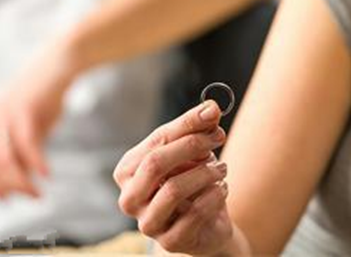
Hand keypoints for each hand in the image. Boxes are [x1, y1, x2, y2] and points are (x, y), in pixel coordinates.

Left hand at [0, 41, 77, 198]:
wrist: (58, 64)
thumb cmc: (44, 97)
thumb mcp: (28, 126)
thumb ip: (20, 150)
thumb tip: (19, 182)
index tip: (8, 198)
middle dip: (10, 187)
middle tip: (32, 197)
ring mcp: (4, 113)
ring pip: (6, 160)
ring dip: (22, 182)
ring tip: (38, 192)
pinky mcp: (23, 109)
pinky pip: (27, 145)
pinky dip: (37, 164)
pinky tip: (47, 174)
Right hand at [114, 101, 231, 254]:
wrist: (208, 222)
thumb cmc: (192, 179)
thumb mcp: (193, 150)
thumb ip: (197, 127)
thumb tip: (211, 107)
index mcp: (128, 171)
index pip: (156, 141)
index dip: (186, 125)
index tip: (213, 114)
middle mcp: (130, 198)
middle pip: (156, 163)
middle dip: (192, 145)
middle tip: (219, 137)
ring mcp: (147, 223)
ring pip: (174, 189)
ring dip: (205, 173)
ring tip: (221, 168)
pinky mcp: (169, 241)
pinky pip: (195, 214)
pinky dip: (215, 195)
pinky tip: (222, 188)